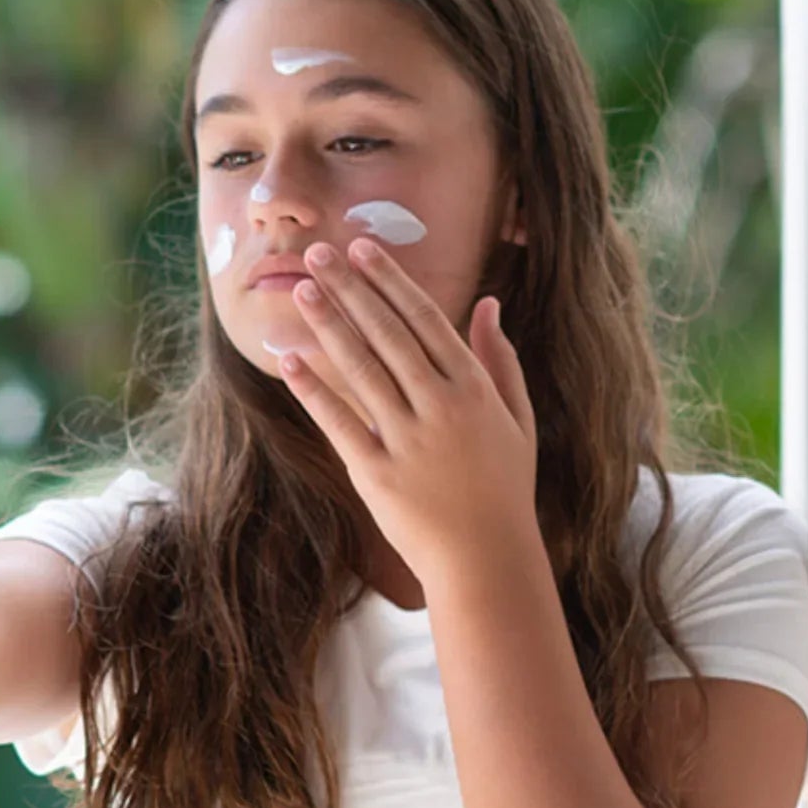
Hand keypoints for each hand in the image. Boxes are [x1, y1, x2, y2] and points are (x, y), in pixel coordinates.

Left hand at [276, 234, 539, 587]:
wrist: (486, 559)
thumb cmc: (503, 488)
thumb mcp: (517, 419)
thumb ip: (500, 359)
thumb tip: (489, 304)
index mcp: (473, 388)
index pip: (424, 319)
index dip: (389, 281)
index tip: (363, 249)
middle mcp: (439, 406)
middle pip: (386, 334)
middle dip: (349, 289)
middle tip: (317, 254)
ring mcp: (406, 440)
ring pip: (360, 369)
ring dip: (328, 326)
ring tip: (301, 291)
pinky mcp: (376, 473)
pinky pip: (339, 422)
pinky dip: (313, 389)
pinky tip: (289, 359)